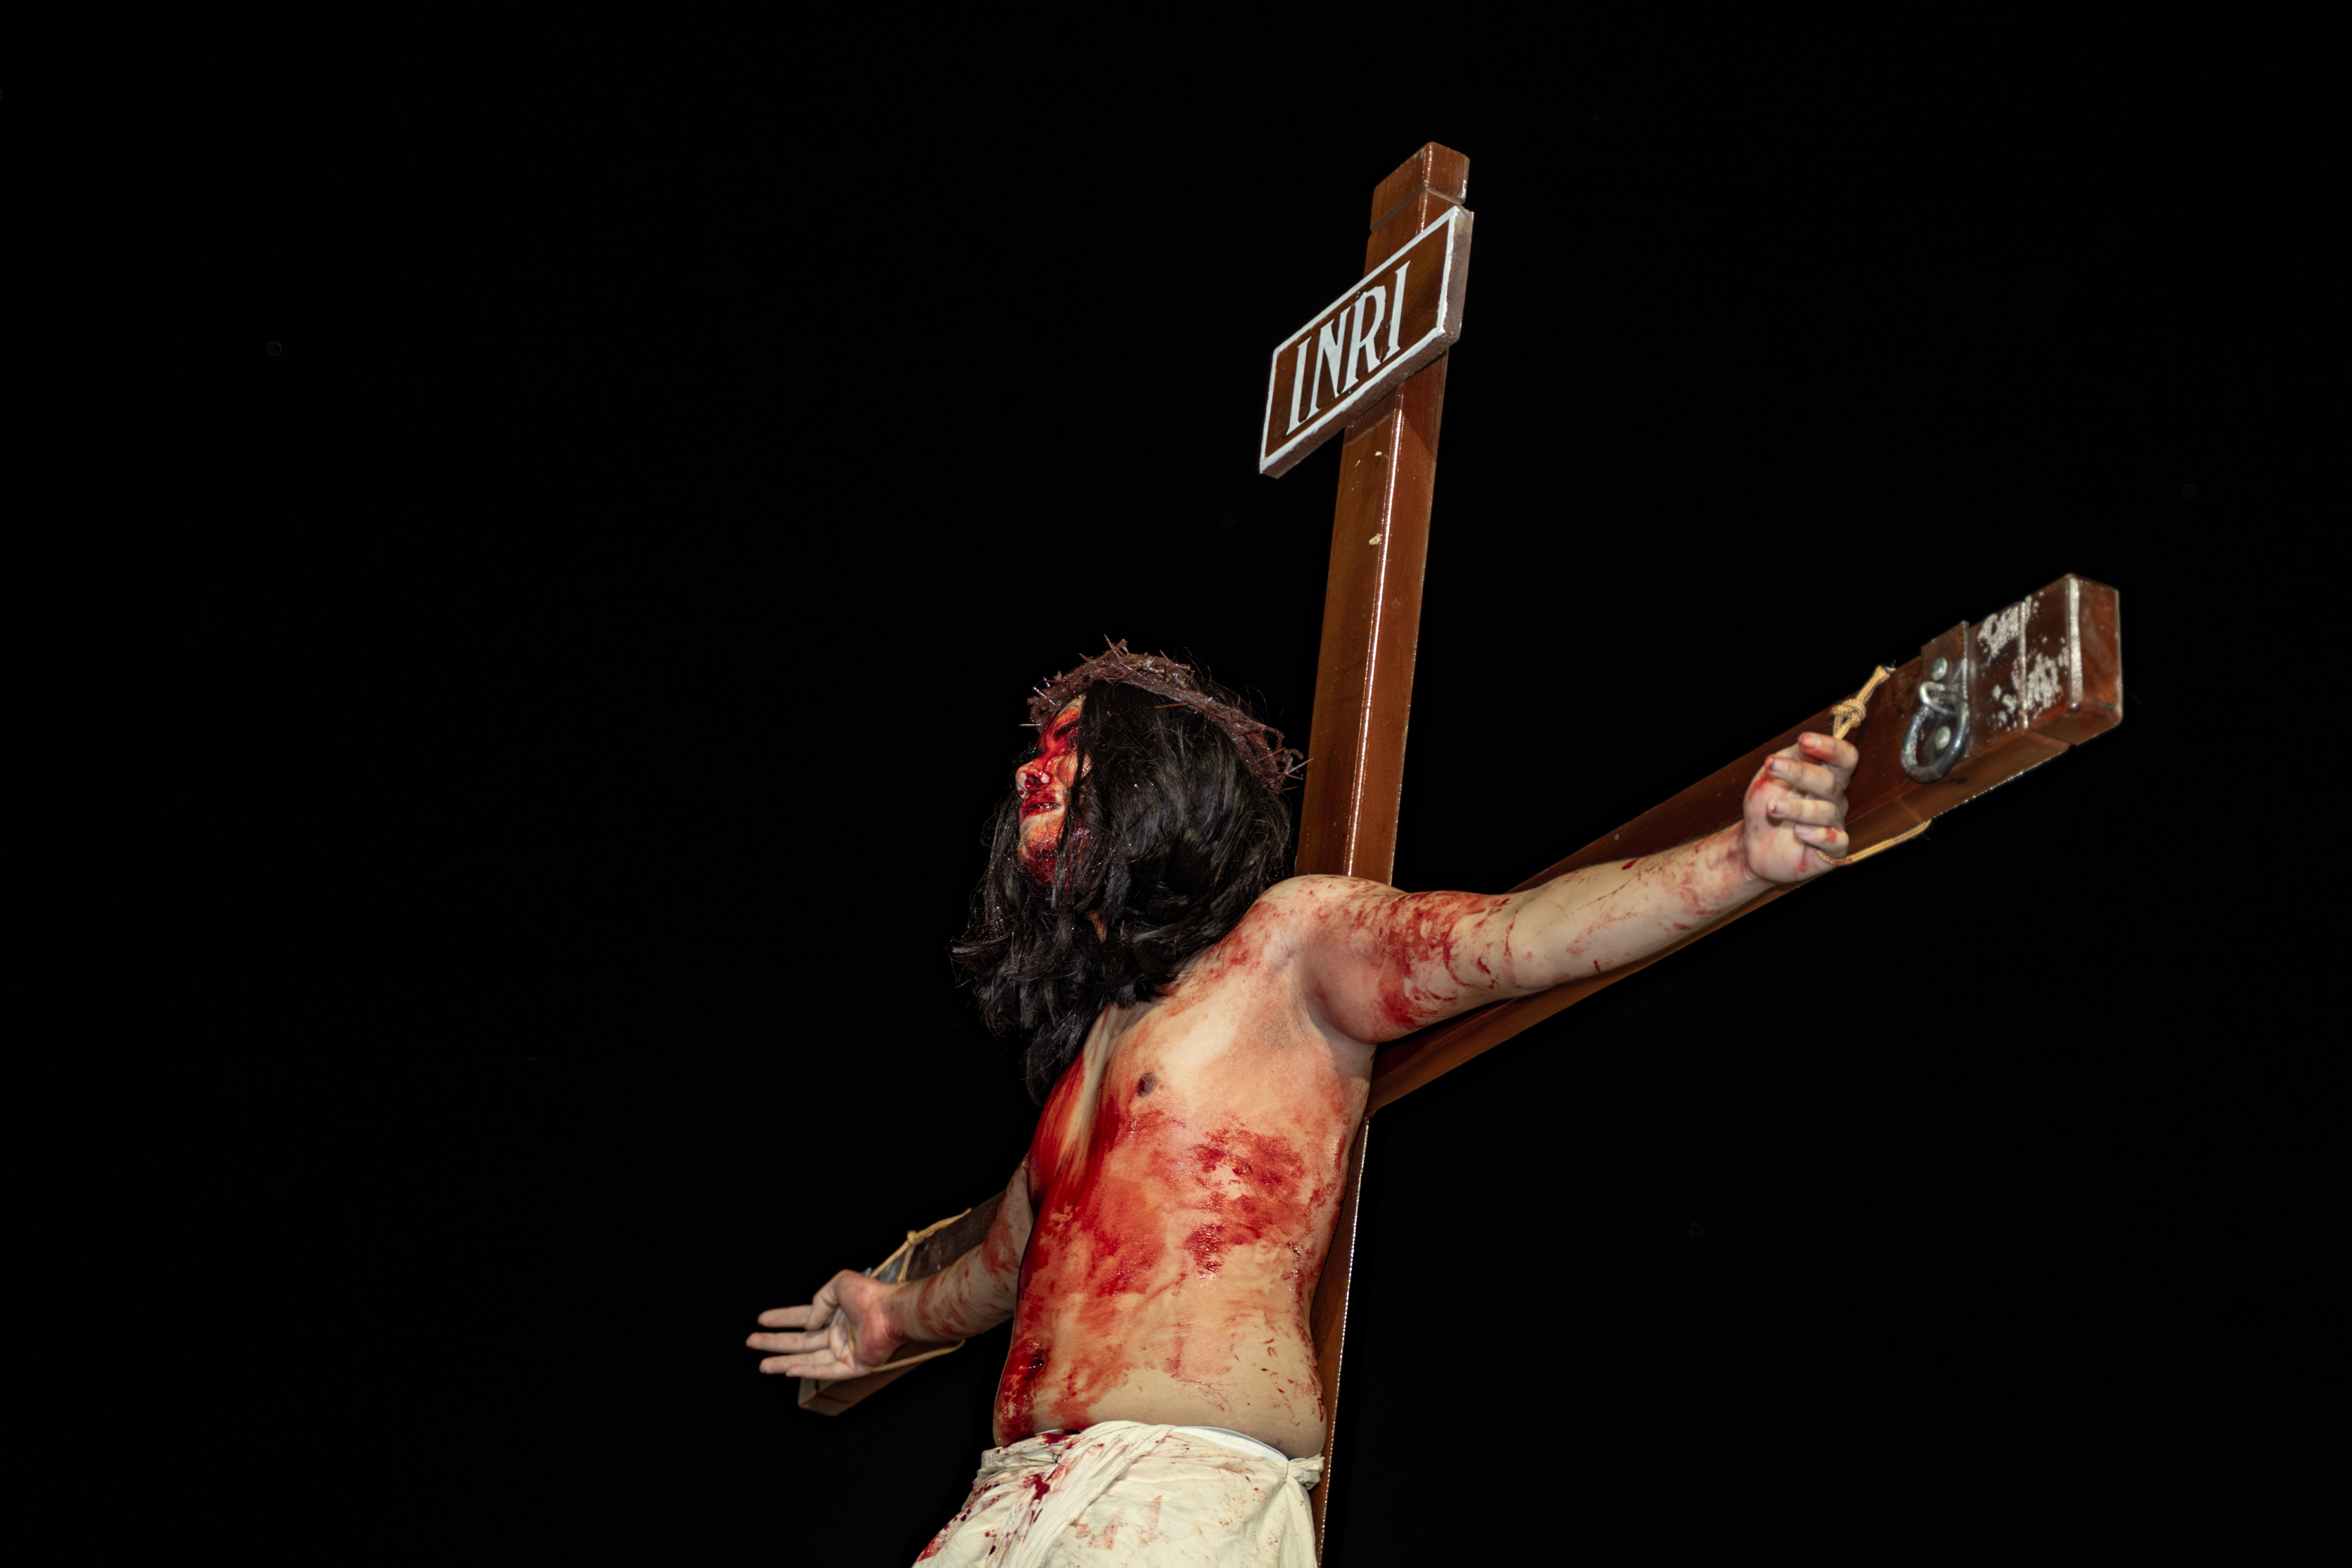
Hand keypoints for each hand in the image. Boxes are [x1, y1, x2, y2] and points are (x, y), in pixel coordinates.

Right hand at [747, 1270, 905, 1378]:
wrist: (892, 1311)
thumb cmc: (870, 1294)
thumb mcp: (839, 1284)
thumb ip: (819, 1300)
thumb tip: (808, 1323)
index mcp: (834, 1314)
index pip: (802, 1317)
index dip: (781, 1319)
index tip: (761, 1320)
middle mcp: (836, 1334)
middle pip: (799, 1341)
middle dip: (774, 1342)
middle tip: (751, 1342)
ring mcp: (844, 1351)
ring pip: (807, 1359)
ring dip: (783, 1362)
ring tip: (761, 1364)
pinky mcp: (853, 1366)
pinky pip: (826, 1370)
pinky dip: (807, 1371)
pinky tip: (789, 1370)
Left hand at [1739, 731, 1856, 883]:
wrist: (1751, 844)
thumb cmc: (1765, 806)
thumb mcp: (1772, 776)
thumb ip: (1790, 757)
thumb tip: (1805, 742)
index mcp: (1826, 777)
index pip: (1844, 758)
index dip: (1830, 747)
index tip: (1804, 740)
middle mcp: (1835, 800)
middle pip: (1829, 782)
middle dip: (1799, 772)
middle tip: (1771, 765)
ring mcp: (1834, 826)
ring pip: (1826, 812)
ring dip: (1796, 808)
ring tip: (1772, 807)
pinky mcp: (1831, 852)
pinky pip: (1835, 842)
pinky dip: (1818, 836)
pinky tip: (1799, 832)